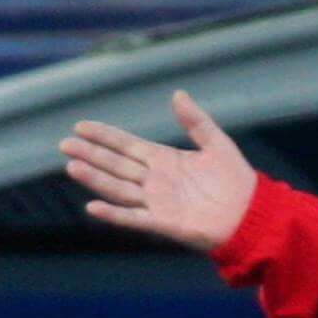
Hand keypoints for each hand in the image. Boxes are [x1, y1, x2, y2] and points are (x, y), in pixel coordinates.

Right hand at [59, 90, 258, 253]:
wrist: (252, 214)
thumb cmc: (237, 181)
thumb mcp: (217, 143)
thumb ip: (196, 121)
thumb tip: (178, 94)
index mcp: (164, 160)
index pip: (127, 145)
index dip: (104, 136)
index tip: (81, 126)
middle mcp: (155, 180)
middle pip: (116, 165)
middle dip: (91, 154)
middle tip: (64, 144)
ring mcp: (157, 202)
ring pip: (119, 188)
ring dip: (95, 178)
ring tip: (72, 165)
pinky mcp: (164, 222)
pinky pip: (133, 217)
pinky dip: (114, 213)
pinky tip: (93, 206)